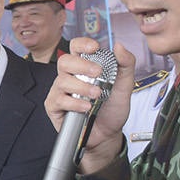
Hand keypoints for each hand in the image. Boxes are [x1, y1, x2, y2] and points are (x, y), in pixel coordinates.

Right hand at [44, 38, 135, 167]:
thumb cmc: (112, 109)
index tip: (94, 47)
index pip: (76, 48)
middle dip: (81, 65)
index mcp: (84, 67)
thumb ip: (126, 65)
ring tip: (97, 95)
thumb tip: (120, 47)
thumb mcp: (125, 86)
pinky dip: (74, 103)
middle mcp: (69, 76)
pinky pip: (59, 100)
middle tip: (98, 73)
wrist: (108, 134)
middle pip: (65, 61)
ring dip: (81, 87)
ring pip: (62, 81)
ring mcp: (60, 91)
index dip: (82, 44)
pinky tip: (86, 107)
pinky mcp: (54, 106)